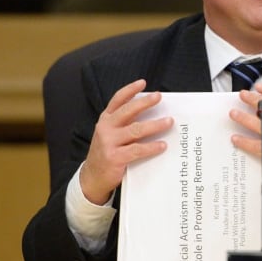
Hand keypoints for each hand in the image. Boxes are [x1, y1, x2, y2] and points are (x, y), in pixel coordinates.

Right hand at [80, 79, 173, 204]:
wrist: (92, 177)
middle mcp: (106, 128)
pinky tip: (162, 145)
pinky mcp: (115, 157)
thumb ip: (124, 124)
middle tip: (158, 97)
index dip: (130, 90)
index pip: (117, 100)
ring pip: (135, 130)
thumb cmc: (107, 153)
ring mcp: (109, 142)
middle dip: (145, 102)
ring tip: (169, 122)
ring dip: (155, 125)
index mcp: (105, 119)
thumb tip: (151, 114)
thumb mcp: (110, 134)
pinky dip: (151, 147)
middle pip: (128, 111)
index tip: (142, 82)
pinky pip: (137, 149)